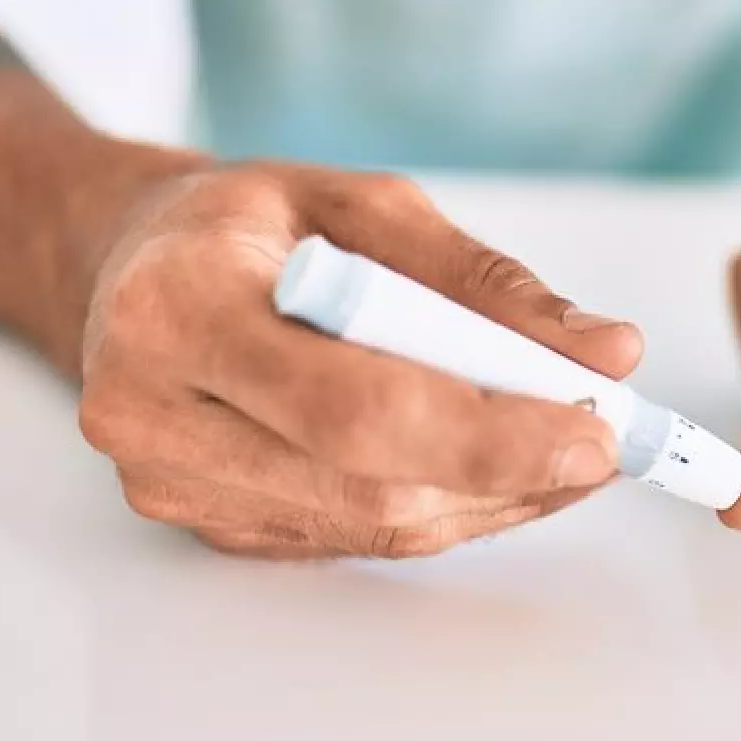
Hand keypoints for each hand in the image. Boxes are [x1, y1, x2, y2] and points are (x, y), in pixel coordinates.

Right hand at [79, 164, 642, 558]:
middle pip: (369, 483)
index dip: (488, 432)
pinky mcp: (207, 522)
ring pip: (372, 524)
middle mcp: (153, 411)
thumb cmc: (250, 224)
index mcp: (180, 305)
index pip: (353, 404)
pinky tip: (494, 471)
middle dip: (510, 474)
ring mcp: (172, 483)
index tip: (596, 434)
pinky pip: (352, 533)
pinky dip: (442, 506)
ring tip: (565, 454)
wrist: (135, 267)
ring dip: (491, 499)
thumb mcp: (365, 206)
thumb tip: (605, 352)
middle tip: (604, 446)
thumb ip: (485, 282)